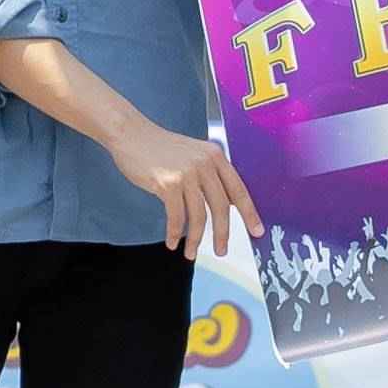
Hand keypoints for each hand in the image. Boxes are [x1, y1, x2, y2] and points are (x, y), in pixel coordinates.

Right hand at [103, 119, 257, 258]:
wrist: (131, 134)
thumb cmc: (161, 148)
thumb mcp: (193, 154)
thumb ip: (210, 174)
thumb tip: (226, 205)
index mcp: (215, 156)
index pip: (238, 189)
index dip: (249, 213)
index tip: (257, 231)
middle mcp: (205, 164)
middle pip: (221, 207)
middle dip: (223, 233)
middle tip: (221, 251)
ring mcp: (187, 173)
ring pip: (199, 216)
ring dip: (196, 239)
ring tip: (191, 253)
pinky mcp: (168, 183)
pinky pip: (177, 217)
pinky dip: (175, 233)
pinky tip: (172, 242)